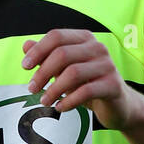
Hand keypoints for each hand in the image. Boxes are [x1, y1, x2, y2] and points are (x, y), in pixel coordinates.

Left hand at [21, 29, 137, 131]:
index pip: (56, 36)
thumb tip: (25, 45)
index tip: (25, 67)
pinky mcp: (113, 85)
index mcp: (84, 39)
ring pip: (73, 73)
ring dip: (54, 89)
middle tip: (31, 89)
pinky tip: (60, 107)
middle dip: (42, 72)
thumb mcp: (64, 70)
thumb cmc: (88, 84)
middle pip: (62, 54)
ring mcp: (107, 65)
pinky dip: (68, 101)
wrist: (118, 106)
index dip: (38, 50)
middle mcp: (98, 48)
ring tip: (44, 101)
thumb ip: (46, 57)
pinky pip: (86, 91)